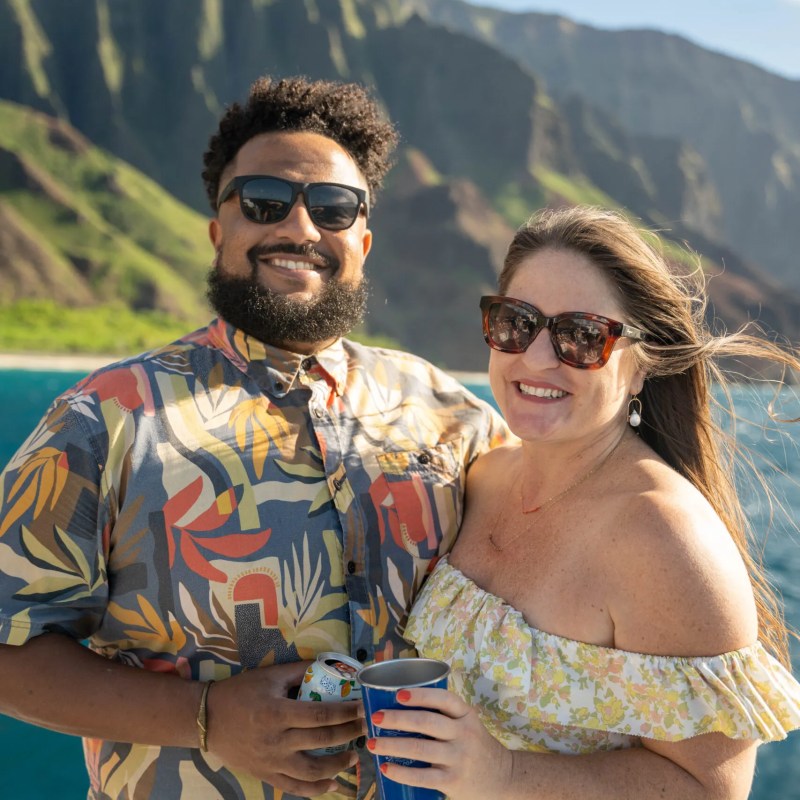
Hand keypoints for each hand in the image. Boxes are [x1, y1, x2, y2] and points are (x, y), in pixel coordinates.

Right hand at [206, 662, 366, 795]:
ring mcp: (271, 761)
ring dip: (337, 764)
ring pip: (312, 770)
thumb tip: (328, 664)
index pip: (321, 715)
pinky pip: (294, 787)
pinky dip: (315, 789)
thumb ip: (300, 671)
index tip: (363, 708)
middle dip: (349, 733)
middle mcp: (277, 740)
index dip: (346, 713)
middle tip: (365, 726)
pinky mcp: (266, 775)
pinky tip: (331, 785)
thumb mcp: (270, 676)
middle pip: (321, 740)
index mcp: (278, 712)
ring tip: (354, 755)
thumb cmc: (240, 692)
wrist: (207, 719)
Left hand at [367, 687, 513, 799]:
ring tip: (372, 743)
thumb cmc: (476, 746)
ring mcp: (458, 758)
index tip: (399, 694)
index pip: (444, 699)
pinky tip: (386, 767)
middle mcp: (463, 734)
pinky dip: (401, 772)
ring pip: (420, 748)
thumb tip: (400, 706)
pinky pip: (422, 776)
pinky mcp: (453, 781)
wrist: (503, 778)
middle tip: (376, 717)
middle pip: (426, 722)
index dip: (420, 695)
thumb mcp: (468, 724)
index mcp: (466, 715)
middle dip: (397, 718)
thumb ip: (444, 715)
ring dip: (392, 745)